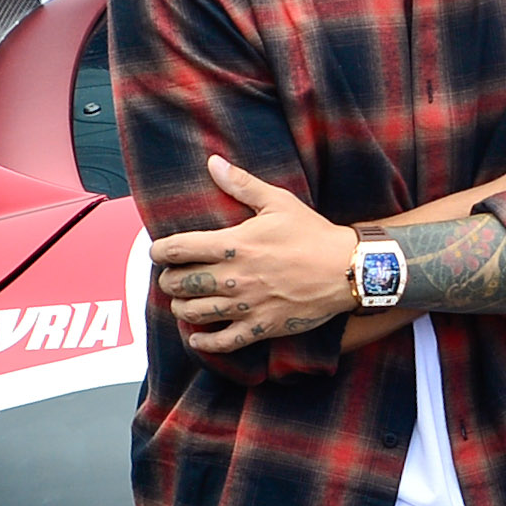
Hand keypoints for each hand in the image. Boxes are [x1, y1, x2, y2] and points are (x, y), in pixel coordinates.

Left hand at [149, 155, 357, 353]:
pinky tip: (197, 338)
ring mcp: (247, 305)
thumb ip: (242, 184)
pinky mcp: (262, 327)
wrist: (348, 269)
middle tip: (172, 277)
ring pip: (195, 312)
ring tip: (183, 302)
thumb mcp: (278, 202)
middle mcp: (234, 277)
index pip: (177, 249)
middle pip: (180, 283)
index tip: (158, 252)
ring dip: (181, 307)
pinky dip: (204, 343)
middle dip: (168, 280)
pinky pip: (223, 343)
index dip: (159, 251)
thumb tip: (213, 163)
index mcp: (233, 244)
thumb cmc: (313, 234)